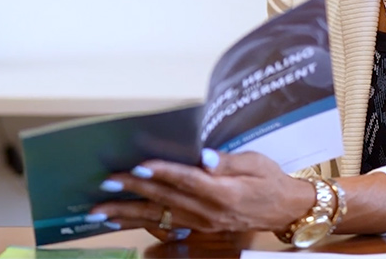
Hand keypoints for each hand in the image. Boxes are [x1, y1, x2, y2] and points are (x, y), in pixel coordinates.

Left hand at [88, 149, 313, 237]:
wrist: (285, 210)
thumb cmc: (270, 180)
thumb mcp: (257, 163)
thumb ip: (230, 161)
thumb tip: (207, 157)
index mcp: (224, 193)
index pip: (187, 180)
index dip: (162, 172)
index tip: (138, 165)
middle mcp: (208, 211)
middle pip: (165, 199)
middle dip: (133, 191)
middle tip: (107, 184)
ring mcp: (201, 223)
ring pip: (158, 217)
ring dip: (127, 213)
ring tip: (100, 211)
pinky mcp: (197, 228)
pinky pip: (163, 226)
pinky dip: (139, 224)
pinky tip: (118, 221)